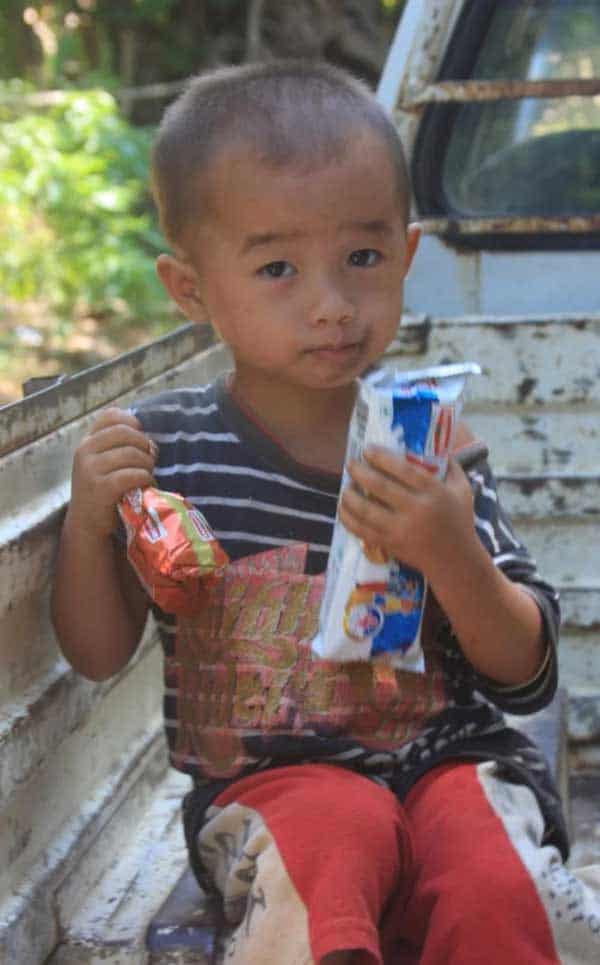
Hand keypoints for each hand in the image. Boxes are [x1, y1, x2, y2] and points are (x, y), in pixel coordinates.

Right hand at [68, 407, 157, 539]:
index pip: (110, 416)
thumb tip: (150, 442)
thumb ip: (120, 447)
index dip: (131, 422)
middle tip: (149, 461)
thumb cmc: (103, 491)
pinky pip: (134, 474)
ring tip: (147, 475)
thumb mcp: (104, 464)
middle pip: (126, 432)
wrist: (87, 524)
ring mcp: (91, 469)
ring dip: (148, 465)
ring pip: (133, 454)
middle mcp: (85, 451)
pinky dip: (146, 479)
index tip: (140, 438)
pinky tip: (146, 486)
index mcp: (87, 442)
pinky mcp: (101, 488)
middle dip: (144, 446)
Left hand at [338, 445, 475, 579]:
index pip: (403, 469)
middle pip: (380, 486)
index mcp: (434, 492)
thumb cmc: (459, 521)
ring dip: (350, 495)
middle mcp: (416, 509)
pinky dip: (348, 518)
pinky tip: (343, 508)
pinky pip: (362, 530)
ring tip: (346, 486)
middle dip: (360, 472)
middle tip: (351, 463)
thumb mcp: (463, 490)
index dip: (382, 457)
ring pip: (366, 509)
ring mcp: (401, 529)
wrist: (455, 561)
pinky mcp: (390, 544)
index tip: (367, 449)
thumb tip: (438, 444)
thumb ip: (451, 466)